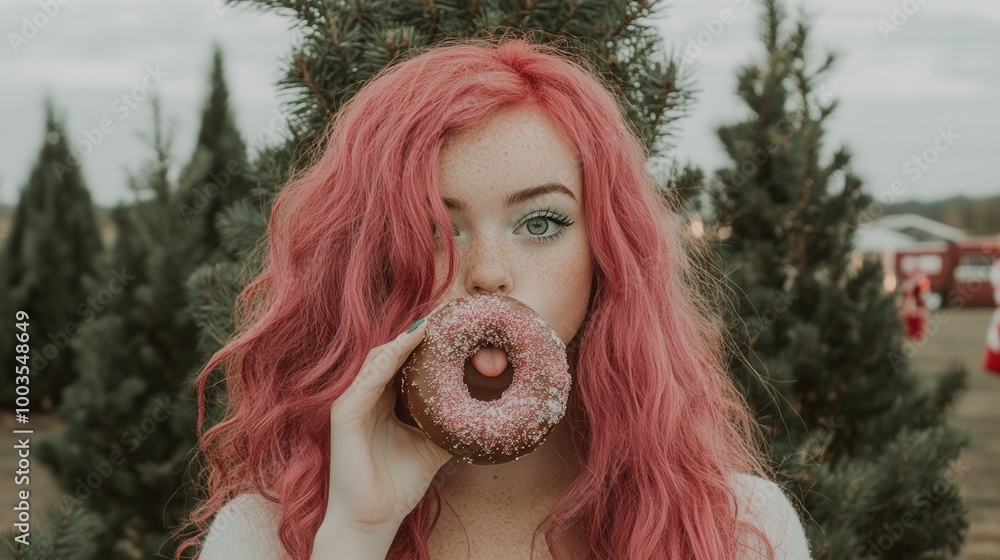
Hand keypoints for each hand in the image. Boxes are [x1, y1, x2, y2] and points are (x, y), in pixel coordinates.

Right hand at [324, 300, 453, 534]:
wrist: (370, 522)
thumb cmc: (395, 487)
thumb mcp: (431, 448)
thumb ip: (447, 426)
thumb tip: (482, 414)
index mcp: (381, 402)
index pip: (404, 362)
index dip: (426, 342)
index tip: (454, 323)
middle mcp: (365, 396)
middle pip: (393, 353)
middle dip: (420, 331)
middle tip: (449, 309)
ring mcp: (352, 402)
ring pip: (382, 358)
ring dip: (409, 337)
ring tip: (436, 319)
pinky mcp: (345, 413)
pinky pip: (371, 376)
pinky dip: (393, 356)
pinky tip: (414, 340)